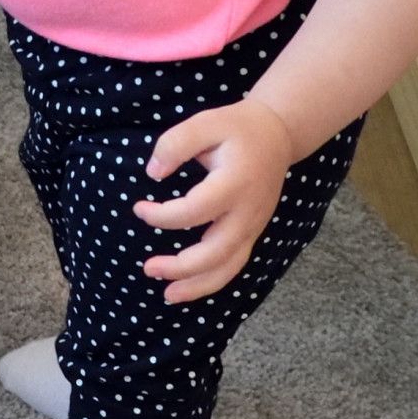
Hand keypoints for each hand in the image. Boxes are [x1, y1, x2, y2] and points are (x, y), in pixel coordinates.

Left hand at [136, 100, 304, 301]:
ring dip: (198, 285)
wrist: (278, 135)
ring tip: (168, 295)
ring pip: (229, 267)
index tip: (139, 208)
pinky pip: (235, 265)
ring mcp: (253, 226)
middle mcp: (248, 212)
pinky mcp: (252, 233)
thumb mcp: (205, 123)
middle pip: (216, 252)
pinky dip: (213, 281)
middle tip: (148, 268)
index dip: (163, 216)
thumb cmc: (236, 128)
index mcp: (235, 183)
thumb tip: (153, 173)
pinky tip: (189, 287)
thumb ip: (175, 144)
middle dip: (181, 267)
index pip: (195, 211)